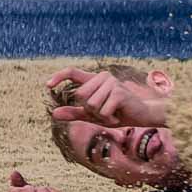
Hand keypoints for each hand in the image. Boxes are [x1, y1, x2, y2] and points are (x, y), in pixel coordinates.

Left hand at [44, 67, 163, 125]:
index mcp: (95, 80)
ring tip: (112, 114)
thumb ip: (75, 113)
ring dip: (100, 116)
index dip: (59, 76)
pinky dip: (108, 119)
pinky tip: (118, 116)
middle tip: (104, 112)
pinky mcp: (119, 92)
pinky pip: (102, 111)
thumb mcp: (93, 115)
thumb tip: (54, 114)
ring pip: (90, 105)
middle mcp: (103, 77)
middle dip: (89, 111)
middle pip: (80, 96)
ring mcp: (112, 83)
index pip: (72, 72)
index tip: (47, 85)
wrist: (143, 115)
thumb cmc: (118, 113)